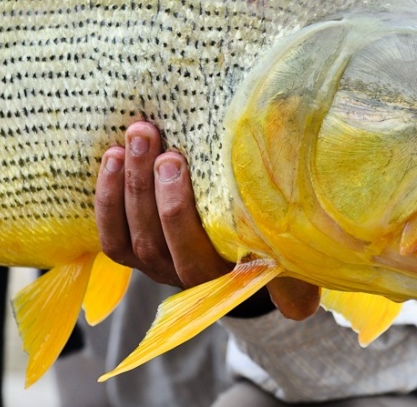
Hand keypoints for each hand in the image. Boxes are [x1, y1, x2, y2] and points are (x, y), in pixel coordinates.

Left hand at [95, 121, 318, 319]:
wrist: (247, 251)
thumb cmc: (271, 242)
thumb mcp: (289, 259)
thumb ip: (295, 275)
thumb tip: (310, 281)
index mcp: (222, 276)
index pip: (192, 255)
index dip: (176, 212)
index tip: (178, 161)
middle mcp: (183, 276)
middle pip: (154, 240)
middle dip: (149, 188)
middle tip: (155, 141)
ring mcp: (155, 265)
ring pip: (129, 235)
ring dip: (128, 183)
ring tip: (136, 136)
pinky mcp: (135, 252)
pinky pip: (110, 235)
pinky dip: (106, 196)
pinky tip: (112, 156)